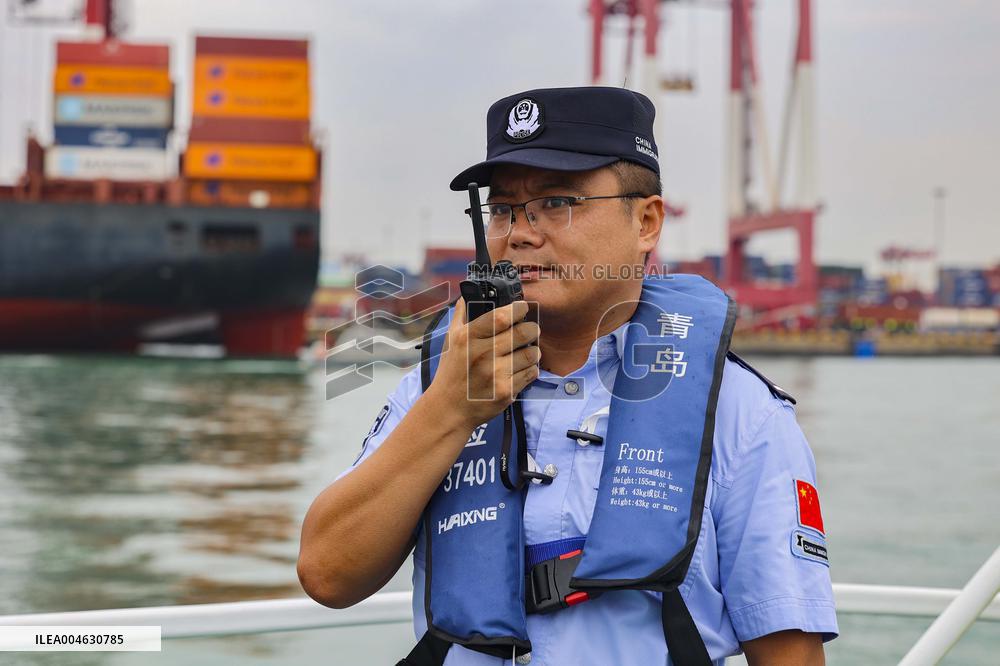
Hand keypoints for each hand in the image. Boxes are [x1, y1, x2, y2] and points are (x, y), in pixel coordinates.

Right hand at [425, 298, 540, 432]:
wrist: (449, 409)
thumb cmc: (451, 372)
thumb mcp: (451, 341)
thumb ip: (462, 316)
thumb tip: (468, 296)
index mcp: (468, 338)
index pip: (501, 316)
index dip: (518, 309)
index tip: (522, 308)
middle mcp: (482, 354)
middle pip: (523, 333)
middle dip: (532, 329)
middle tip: (531, 330)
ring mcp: (495, 374)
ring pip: (531, 354)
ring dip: (534, 351)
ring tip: (527, 351)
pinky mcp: (506, 392)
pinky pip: (531, 373)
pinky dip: (530, 369)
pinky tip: (521, 368)